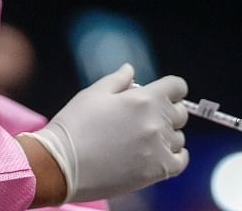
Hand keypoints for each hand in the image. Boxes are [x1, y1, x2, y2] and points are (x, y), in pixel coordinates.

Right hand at [23, 64, 189, 202]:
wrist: (60, 165)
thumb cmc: (74, 126)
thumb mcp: (93, 94)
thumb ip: (117, 80)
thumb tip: (130, 69)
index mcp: (143, 98)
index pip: (177, 86)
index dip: (171, 89)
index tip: (163, 95)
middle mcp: (156, 122)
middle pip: (179, 113)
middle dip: (166, 112)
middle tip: (144, 120)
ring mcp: (158, 148)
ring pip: (179, 138)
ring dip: (167, 137)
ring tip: (143, 142)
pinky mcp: (157, 171)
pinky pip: (180, 161)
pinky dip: (173, 158)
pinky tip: (157, 156)